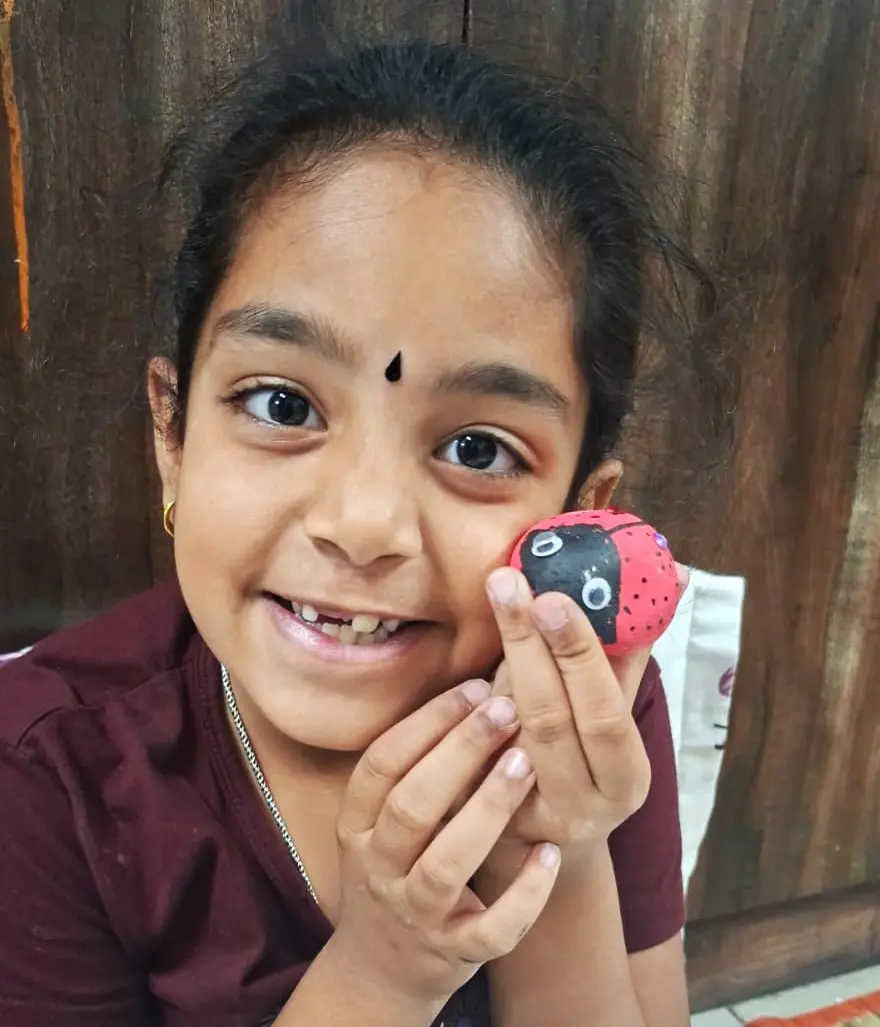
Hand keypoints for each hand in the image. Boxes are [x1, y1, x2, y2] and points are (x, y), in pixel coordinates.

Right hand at [330, 679, 562, 1007]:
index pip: (382, 764)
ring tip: (525, 763)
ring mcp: (416, 913)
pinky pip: (491, 929)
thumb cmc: (394, 868)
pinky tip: (550, 853)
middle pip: (412, 806)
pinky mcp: (454, 952)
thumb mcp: (380, 822)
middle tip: (505, 708)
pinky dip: (522, 895)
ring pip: (448, 864)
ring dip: (487, 810)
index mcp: (359, 825)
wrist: (382, 968)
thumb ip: (415, 767)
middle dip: (460, 752)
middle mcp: (380, 867)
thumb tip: (474, 690)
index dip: (426, 722)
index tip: (473, 687)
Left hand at [482, 565, 684, 859]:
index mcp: (626, 780)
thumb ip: (632, 650)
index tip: (552, 598)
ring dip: (495, 665)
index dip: (578, 656)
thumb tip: (677, 574)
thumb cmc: (585, 755)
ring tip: (495, 603)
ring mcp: (522, 818)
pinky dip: (466, 699)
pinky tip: (465, 656)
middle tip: (507, 581)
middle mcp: (579, 808)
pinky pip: (465, 748)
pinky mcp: (475, 817)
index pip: (604, 713)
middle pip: (548, 718)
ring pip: (503, 731)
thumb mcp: (614, 712)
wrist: (540, 835)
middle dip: (525, 642)